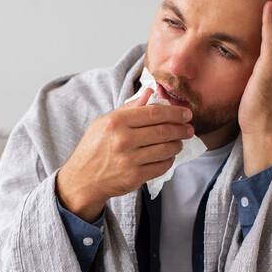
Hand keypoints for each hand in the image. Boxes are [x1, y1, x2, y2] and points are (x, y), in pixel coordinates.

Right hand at [56, 88, 193, 221]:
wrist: (82, 179)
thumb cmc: (93, 148)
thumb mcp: (104, 122)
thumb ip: (129, 108)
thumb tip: (150, 92)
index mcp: (116, 122)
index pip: (154, 113)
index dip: (174, 112)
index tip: (186, 113)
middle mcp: (123, 139)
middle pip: (163, 130)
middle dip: (181, 129)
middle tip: (189, 128)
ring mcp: (129, 159)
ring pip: (166, 149)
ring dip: (177, 145)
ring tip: (179, 142)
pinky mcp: (134, 177)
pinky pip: (161, 166)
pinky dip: (169, 160)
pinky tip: (169, 156)